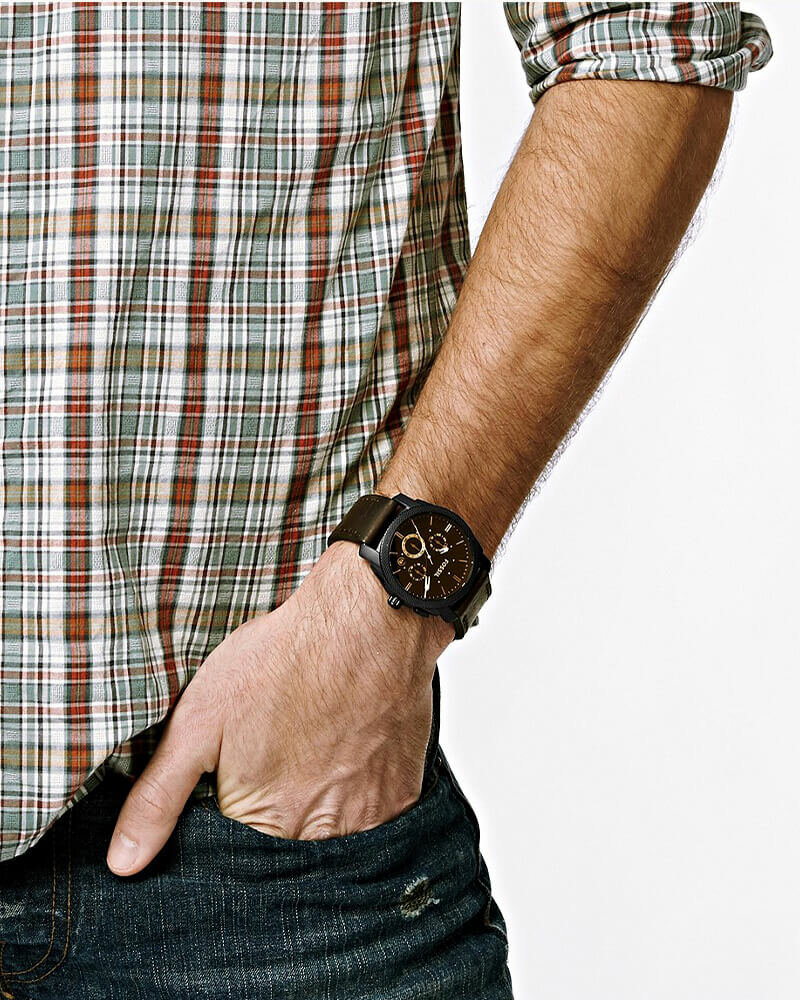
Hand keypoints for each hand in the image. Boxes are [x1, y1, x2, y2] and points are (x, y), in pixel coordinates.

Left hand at [106, 541, 453, 874]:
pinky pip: (370, 821)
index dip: (226, 818)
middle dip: (272, 815)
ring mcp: (366, 819)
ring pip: (328, 840)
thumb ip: (159, 797)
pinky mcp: (400, 798)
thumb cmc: (282, 660)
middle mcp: (318, 834)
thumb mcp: (199, 720)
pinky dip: (354, 798)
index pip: (233, 858)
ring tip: (309, 753)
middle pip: (283, 850)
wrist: (365, 622)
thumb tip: (124, 862)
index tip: (233, 781)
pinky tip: (343, 754)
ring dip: (315, 810)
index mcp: (262, 822)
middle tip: (276, 754)